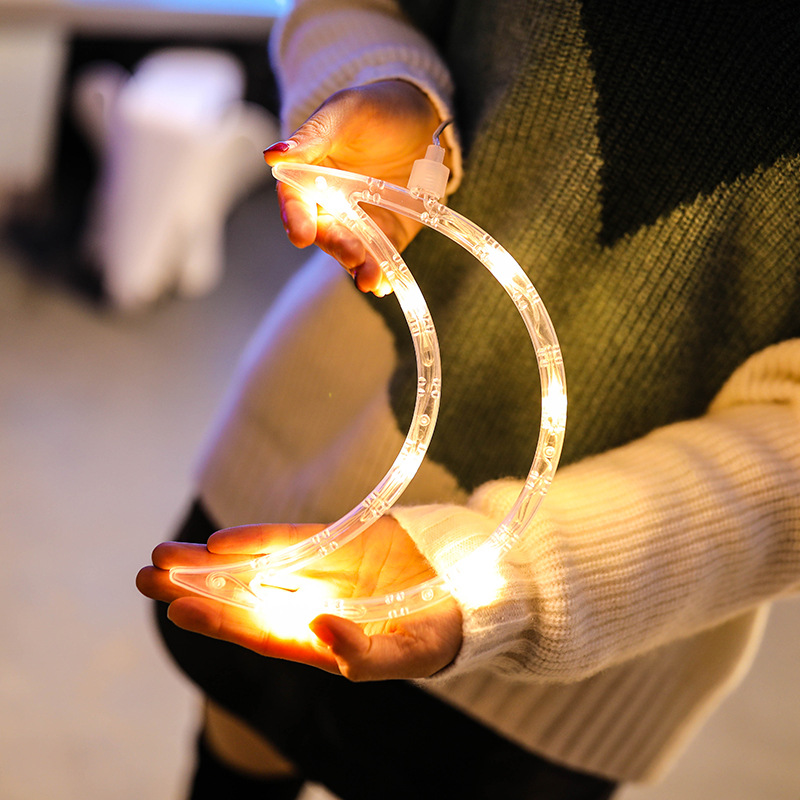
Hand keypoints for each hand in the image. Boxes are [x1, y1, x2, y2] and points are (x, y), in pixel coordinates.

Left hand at [136, 516, 462, 680]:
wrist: (468, 585)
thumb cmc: (437, 632)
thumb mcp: (405, 654)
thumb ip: (362, 654)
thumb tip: (319, 633)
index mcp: (319, 642)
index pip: (258, 633)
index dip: (218, 621)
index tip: (177, 607)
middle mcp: (310, 606)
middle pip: (243, 598)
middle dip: (195, 588)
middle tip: (145, 576)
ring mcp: (319, 571)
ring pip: (254, 566)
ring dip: (210, 562)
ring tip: (163, 556)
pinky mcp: (335, 540)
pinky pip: (289, 539)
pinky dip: (257, 538)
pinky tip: (222, 541)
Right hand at [264, 80, 442, 294]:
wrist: (425, 117)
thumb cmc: (378, 108)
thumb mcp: (345, 112)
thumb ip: (312, 137)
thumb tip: (272, 156)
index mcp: (310, 176)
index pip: (296, 202)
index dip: (297, 219)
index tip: (301, 234)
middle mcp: (331, 205)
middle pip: (325, 233)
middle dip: (336, 246)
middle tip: (351, 254)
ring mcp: (360, 224)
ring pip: (351, 251)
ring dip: (359, 266)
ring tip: (370, 277)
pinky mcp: (389, 236)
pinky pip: (383, 257)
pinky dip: (382, 273)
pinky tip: (384, 283)